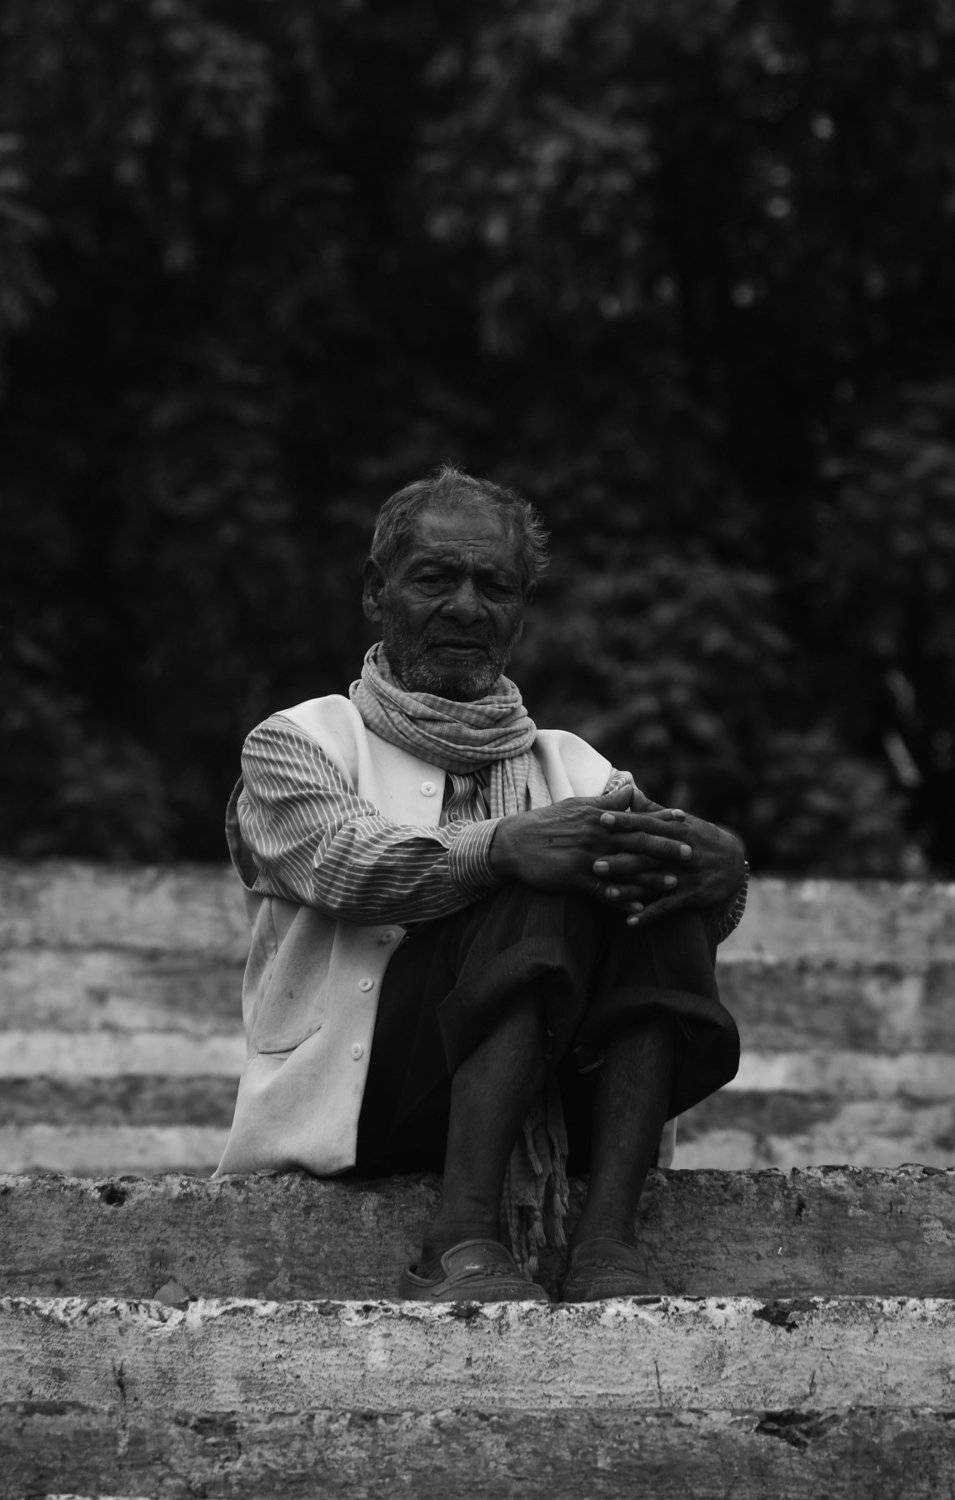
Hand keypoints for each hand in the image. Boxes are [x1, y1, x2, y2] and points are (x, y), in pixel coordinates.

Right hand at [489, 784, 693, 898]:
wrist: (514, 842)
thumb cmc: (547, 822)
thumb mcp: (577, 805)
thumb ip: (608, 801)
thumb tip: (631, 789)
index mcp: (599, 817)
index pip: (637, 816)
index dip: (662, 819)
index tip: (686, 820)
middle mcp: (597, 835)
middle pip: (638, 841)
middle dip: (667, 848)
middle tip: (692, 853)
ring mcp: (587, 858)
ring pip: (626, 868)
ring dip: (651, 877)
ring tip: (674, 884)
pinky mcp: (575, 878)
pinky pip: (603, 892)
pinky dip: (622, 901)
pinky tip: (638, 909)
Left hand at [593, 805, 745, 925]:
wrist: (736, 862)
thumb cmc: (701, 838)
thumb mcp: (682, 822)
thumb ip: (653, 810)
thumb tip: (629, 791)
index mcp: (677, 830)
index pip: (647, 824)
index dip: (625, 822)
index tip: (601, 819)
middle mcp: (680, 852)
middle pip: (648, 856)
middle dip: (622, 860)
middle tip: (595, 864)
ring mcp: (686, 875)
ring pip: (655, 883)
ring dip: (631, 890)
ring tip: (607, 894)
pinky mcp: (692, 896)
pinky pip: (668, 906)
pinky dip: (650, 915)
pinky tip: (630, 922)